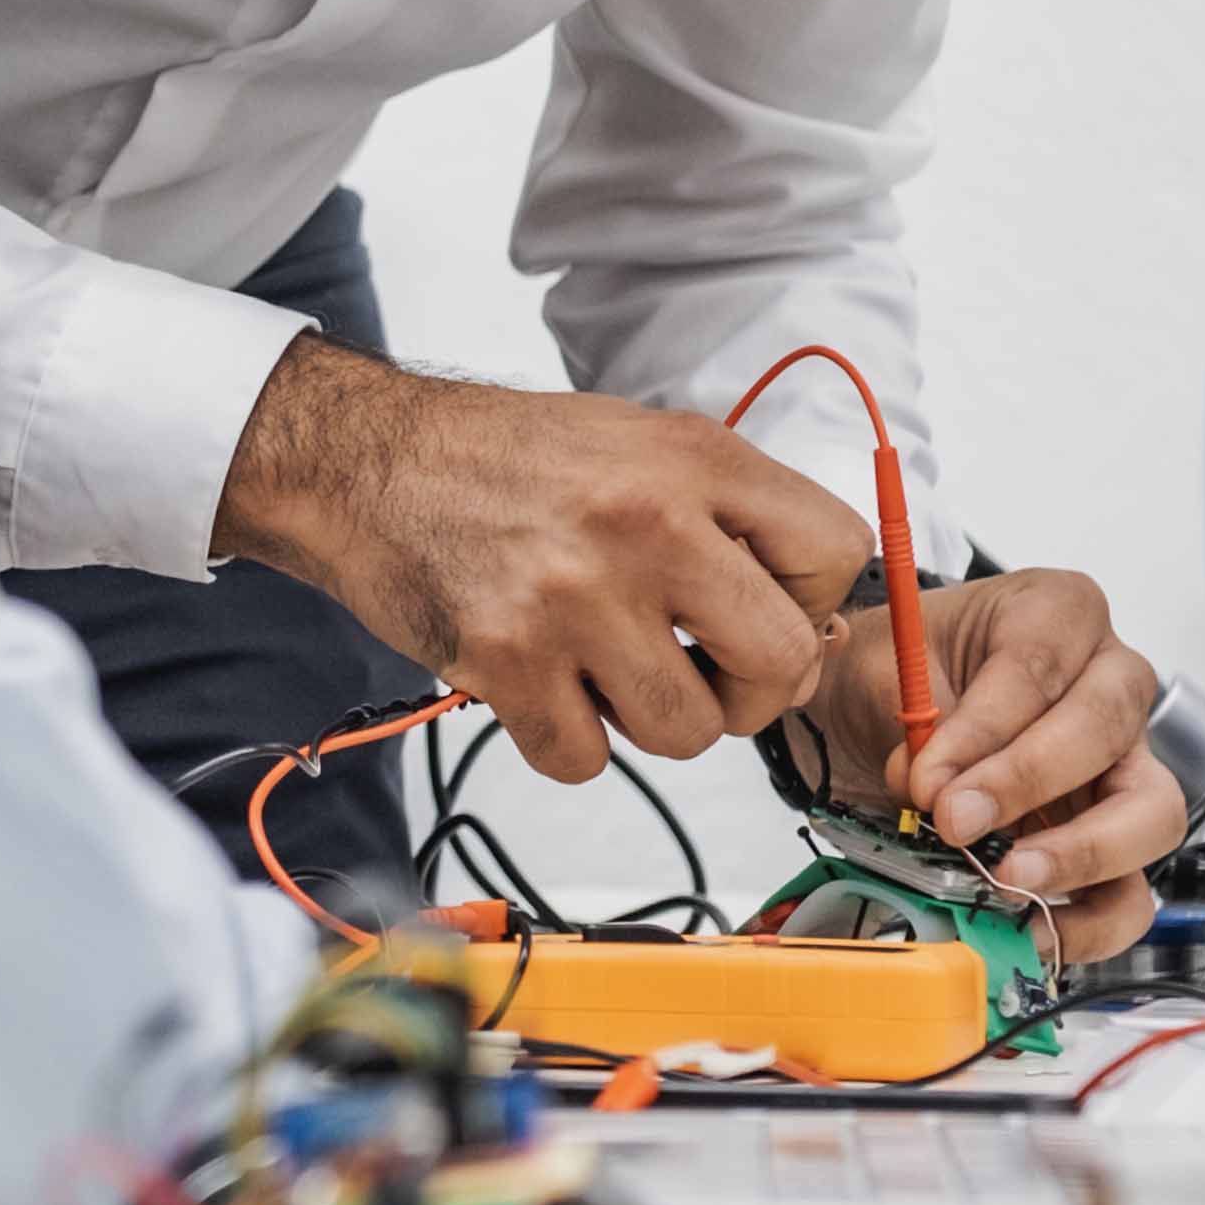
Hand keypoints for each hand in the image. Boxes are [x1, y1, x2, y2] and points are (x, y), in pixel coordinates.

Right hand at [211, 341, 867, 780]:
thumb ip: (733, 519)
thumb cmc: (506, 461)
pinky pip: (585, 760)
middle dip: (752, 690)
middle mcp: (644, 521)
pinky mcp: (506, 659)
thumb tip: (820, 632)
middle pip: (782, 660)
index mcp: (692, 457)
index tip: (762, 608)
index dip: (813, 601)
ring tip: (605, 667)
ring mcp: (574, 596)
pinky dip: (567, 740)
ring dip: (653, 721)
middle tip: (704, 672)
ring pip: (688, 731)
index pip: (837, 550)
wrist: (367, 462)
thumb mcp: (641, 444)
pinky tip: (542, 682)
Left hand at [794, 565, 1184, 967]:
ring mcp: (1124, 764)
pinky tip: (1029, 926)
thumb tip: (937, 786)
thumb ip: (912, 716)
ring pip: (1150, 814)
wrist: (882, 710)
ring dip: (1077, 856)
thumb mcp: (889, 665)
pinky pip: (1132, 889)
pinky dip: (1087, 921)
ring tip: (1006, 880)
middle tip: (957, 822)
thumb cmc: (900, 672)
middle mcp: (1109, 683)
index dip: (984, 728)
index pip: (1039, 664)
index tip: (927, 776)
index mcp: (1058, 613)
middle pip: (1106, 730)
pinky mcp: (1116, 837)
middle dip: (1026, 784)